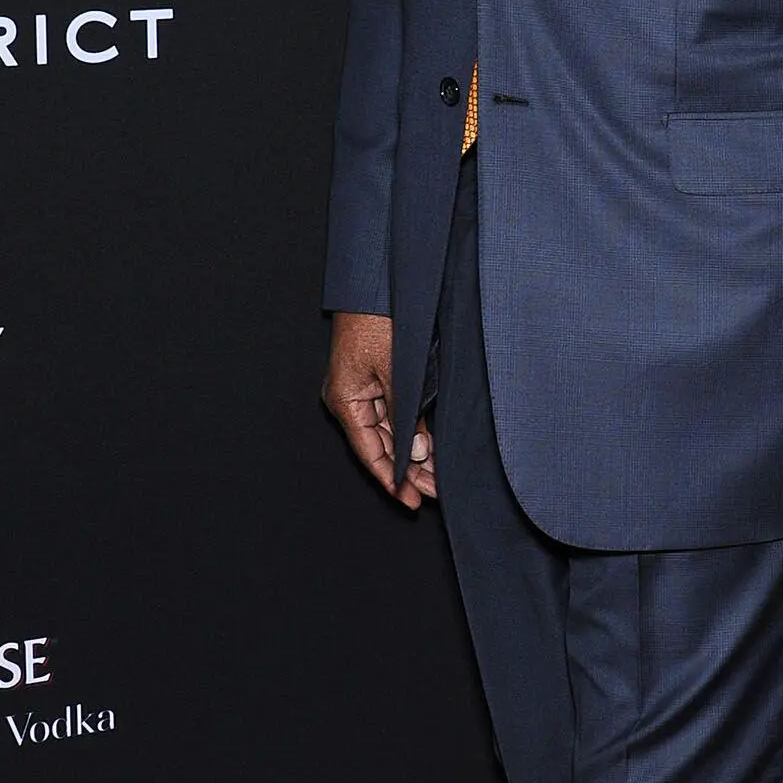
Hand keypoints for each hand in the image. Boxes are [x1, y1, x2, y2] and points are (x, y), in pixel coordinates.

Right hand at [322, 311, 435, 508]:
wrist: (378, 282)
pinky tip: (430, 448)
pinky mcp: (379, 378)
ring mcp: (364, 389)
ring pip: (390, 433)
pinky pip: (395, 414)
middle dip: (408, 471)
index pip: (369, 452)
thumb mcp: (397, 369)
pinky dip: (412, 431)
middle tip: (435, 494)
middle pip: (381, 446)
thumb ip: (406, 412)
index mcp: (345, 399)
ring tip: (437, 477)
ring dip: (414, 454)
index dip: (392, 479)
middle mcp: (350, 399)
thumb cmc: (378, 317)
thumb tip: (418, 451)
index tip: (411, 500)